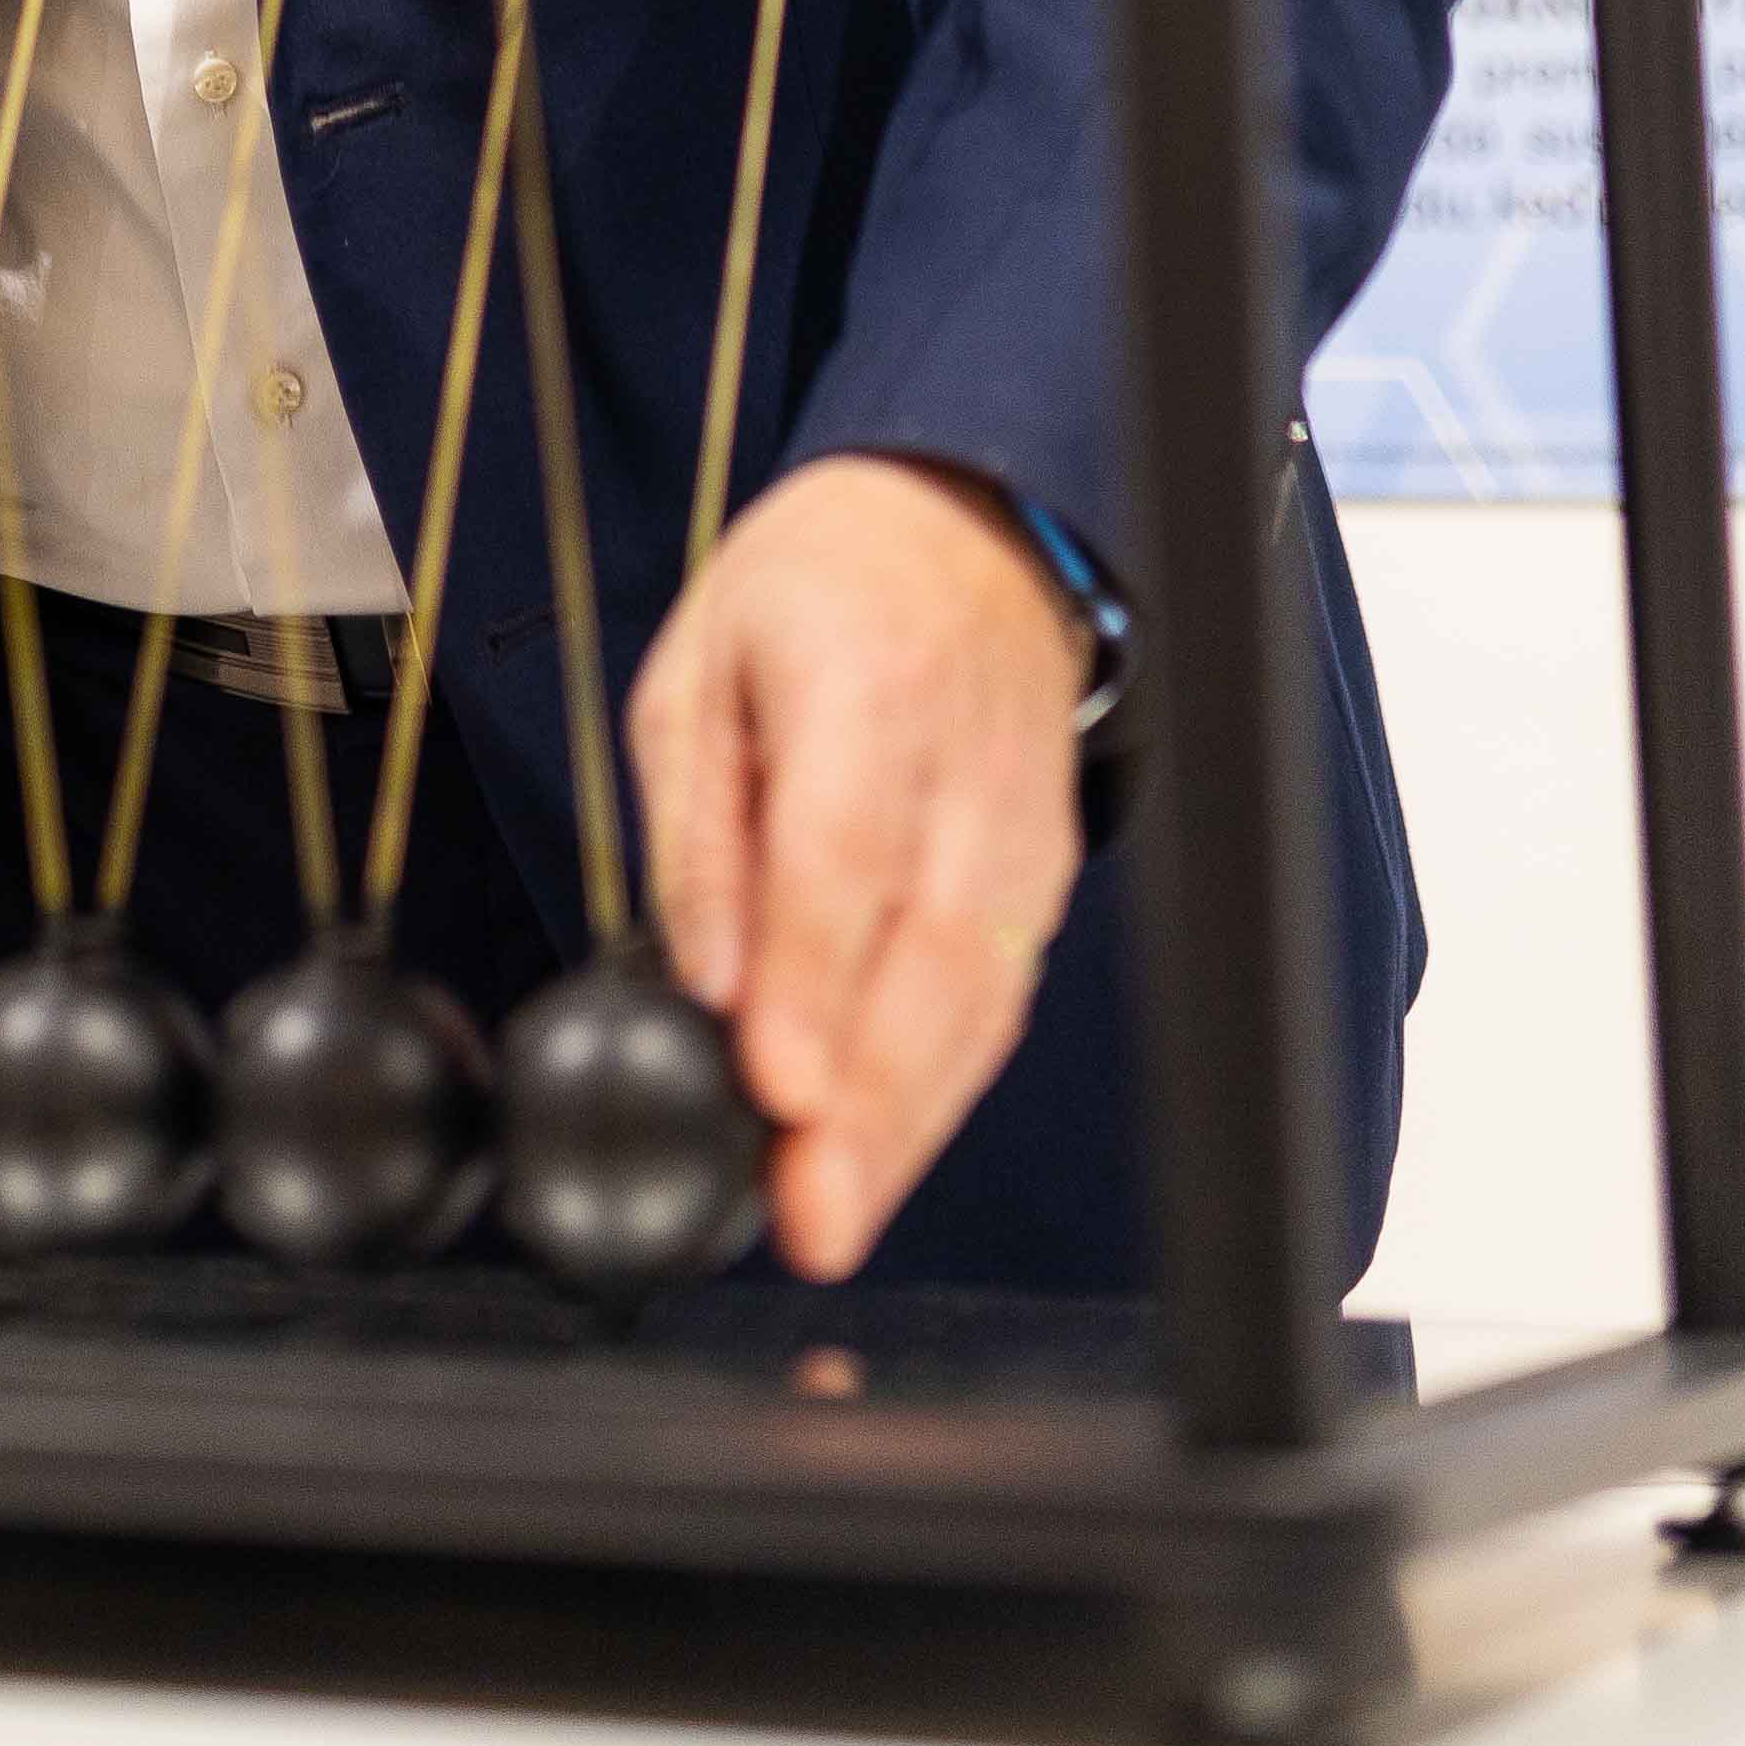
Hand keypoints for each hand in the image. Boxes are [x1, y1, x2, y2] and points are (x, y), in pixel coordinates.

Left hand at [625, 451, 1084, 1281]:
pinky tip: (891, 1154)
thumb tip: (700, 974)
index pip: (844, 846)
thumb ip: (698, 825)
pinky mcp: (1046, 872)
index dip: (812, 977)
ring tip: (836, 1219)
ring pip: (977, 996)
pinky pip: (999, 996)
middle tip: (808, 1215)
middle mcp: (961, 763)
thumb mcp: (703, 666)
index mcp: (862, 679)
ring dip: (910, 1123)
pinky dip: (946, 1086)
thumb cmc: (818, 588)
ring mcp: (1020, 825)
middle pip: (927, 951)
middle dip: (868, 1104)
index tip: (776, 1085)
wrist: (967, 526)